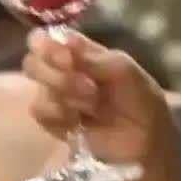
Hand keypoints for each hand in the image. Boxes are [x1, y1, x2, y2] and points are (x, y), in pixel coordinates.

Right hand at [23, 30, 170, 166]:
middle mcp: (62, 72)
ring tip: (93, 108)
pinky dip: (59, 118)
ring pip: (39, 92)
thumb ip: (94, 58)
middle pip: (32, 64)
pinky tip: (79, 123)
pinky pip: (41, 115)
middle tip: (89, 89)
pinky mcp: (55, 125)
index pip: (44, 39)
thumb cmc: (140, 98)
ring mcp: (58, 99)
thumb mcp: (124, 71)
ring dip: (66, 99)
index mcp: (78, 52)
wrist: (148, 140)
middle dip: (58, 77)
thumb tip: (65, 41)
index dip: (47, 47)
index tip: (68, 60)